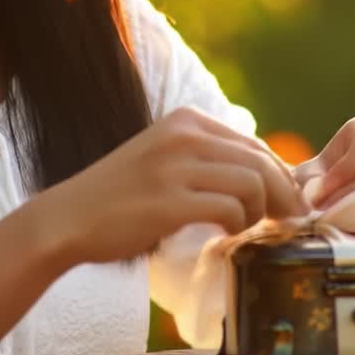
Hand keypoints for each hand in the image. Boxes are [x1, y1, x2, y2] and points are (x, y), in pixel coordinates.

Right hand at [36, 106, 309, 264]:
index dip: (279, 175)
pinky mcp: (169, 201)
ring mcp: (175, 166)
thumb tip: (266, 175)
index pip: (253, 143)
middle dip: (282, 195)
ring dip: (258, 212)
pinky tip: (224, 234)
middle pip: (260, 160)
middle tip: (287, 221)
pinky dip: (237, 226)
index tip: (284, 202)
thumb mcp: (165, 157)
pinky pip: (230, 209)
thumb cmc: (120, 196)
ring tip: (243, 227)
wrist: (68, 218)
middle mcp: (183, 135)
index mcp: (185, 120)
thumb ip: (206, 157)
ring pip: (252, 183)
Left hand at [291, 115, 354, 227]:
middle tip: (324, 216)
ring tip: (335, 229)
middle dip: (351, 195)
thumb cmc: (319, 185)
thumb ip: (306, 182)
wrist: (331, 208)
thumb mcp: (309, 176)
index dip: (345, 167)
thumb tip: (308, 197)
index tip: (318, 193)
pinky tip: (352, 238)